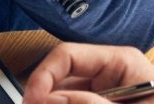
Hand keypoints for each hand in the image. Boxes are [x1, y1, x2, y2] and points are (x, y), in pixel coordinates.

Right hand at [22, 42, 153, 103]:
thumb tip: (53, 98)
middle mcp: (111, 75)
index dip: (44, 74)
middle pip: (62, 78)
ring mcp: (107, 95)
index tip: (32, 98)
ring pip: (66, 95)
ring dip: (54, 102)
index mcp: (122, 62)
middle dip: (45, 95)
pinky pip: (78, 103)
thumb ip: (94, 103)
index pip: (68, 54)